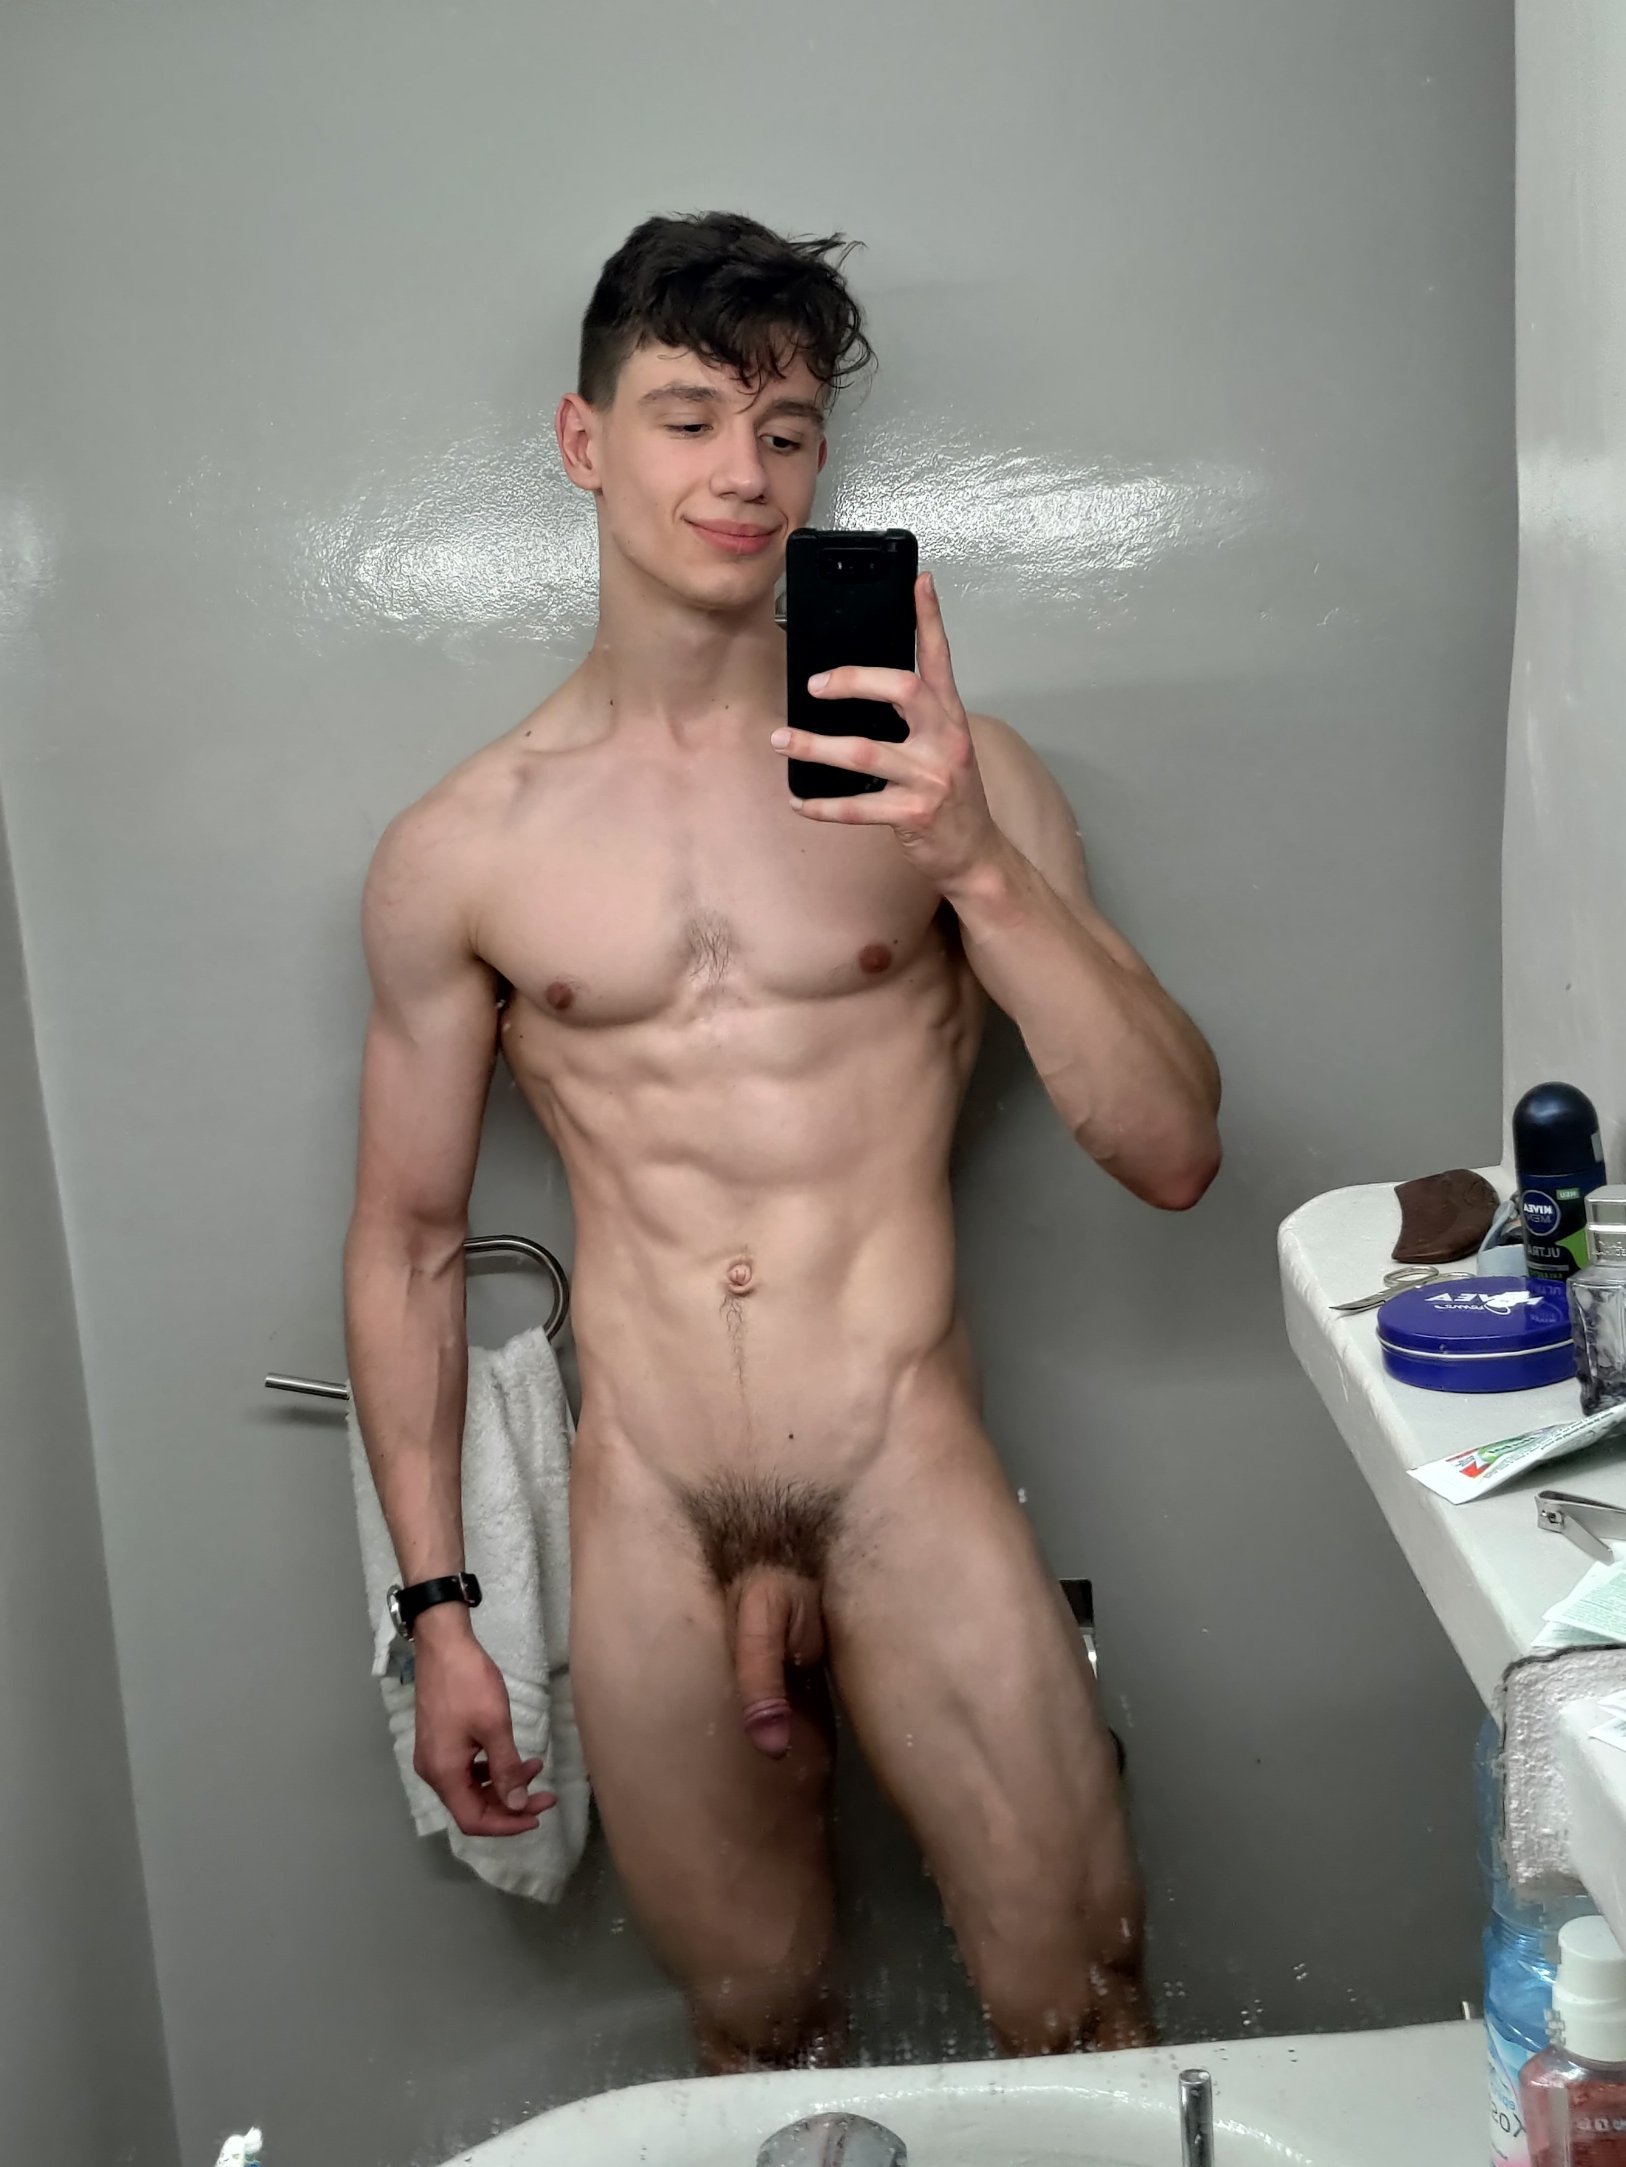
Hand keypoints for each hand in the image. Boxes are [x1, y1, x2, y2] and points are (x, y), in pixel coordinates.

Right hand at [411, 1614, 554, 1835]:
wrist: (443, 1644)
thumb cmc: (469, 1683)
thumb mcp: (494, 1726)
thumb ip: (506, 1769)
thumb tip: (517, 1805)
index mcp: (443, 1773)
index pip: (473, 1820)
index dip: (506, 1825)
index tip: (537, 1816)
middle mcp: (434, 1772)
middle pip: (473, 1806)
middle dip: (510, 1804)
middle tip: (545, 1795)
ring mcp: (435, 1756)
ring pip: (472, 1787)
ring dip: (503, 1784)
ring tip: (535, 1767)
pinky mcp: (440, 1741)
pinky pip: (467, 1769)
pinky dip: (492, 1768)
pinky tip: (514, 1755)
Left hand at [770, 570, 1001, 893]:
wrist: (977, 854)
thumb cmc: (952, 798)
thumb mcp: (944, 748)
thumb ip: (916, 719)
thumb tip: (861, 691)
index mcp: (951, 719)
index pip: (941, 659)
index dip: (930, 619)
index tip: (919, 582)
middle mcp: (945, 741)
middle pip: (903, 690)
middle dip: (855, 681)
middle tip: (815, 684)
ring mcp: (931, 779)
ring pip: (865, 752)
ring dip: (815, 746)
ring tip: (780, 739)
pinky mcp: (914, 814)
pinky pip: (858, 807)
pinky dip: (824, 806)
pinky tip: (800, 802)